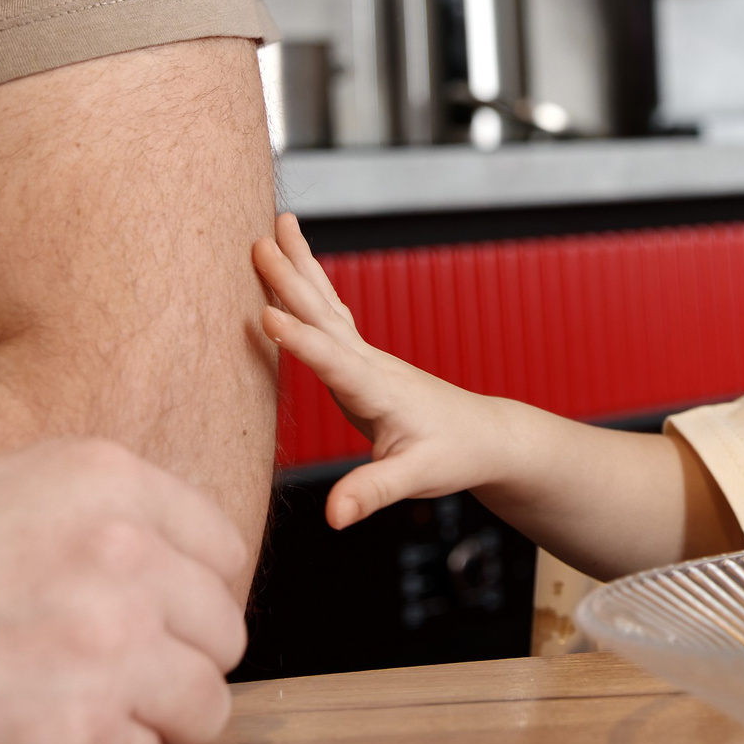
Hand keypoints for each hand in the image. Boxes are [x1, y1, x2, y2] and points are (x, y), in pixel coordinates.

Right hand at [0, 439, 250, 743]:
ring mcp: (100, 658)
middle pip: (219, 633)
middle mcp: (118, 560)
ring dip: (142, 725)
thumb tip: (159, 565)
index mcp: (98, 481)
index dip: (188, 596)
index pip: (220, 549)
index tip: (150, 623)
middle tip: (90, 684)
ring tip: (53, 722)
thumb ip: (81, 518)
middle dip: (170, 664)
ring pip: (198, 709)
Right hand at [253, 213, 520, 527]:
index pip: (334, 362)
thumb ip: (373, 493)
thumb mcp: (416, 479)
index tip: (263, 316)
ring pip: (327, 303)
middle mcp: (370, 364)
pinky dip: (309, 286)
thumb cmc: (453, 456)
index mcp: (378, 389)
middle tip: (258, 240)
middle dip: (291, 279)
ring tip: (276, 225)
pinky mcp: (361, 361)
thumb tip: (335, 517)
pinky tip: (294, 270)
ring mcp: (366, 357)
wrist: (484, 436)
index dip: (299, 342)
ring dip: (300, 265)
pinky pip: (329, 315)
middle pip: (325, 314)